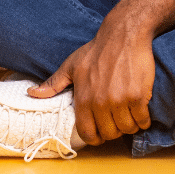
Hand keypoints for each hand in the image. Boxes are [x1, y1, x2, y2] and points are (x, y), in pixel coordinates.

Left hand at [31, 17, 153, 144]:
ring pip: (127, 129)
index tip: (100, 132)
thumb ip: (53, 83)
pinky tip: (140, 109)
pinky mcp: (138, 96)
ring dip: (129, 126)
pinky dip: (143, 119)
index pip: (87, 133)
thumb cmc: (96, 51)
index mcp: (83, 98)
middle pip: (110, 134)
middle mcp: (101, 102)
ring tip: (128, 114)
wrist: (123, 35)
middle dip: (113, 131)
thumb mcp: (71, 66)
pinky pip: (143, 121)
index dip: (94, 137)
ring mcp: (120, 100)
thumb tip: (31, 93)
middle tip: (116, 120)